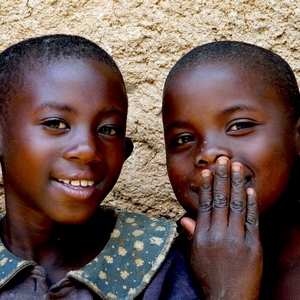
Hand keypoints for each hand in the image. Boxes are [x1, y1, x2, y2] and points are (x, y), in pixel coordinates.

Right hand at [186, 157, 261, 299]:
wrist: (228, 299)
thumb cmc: (209, 277)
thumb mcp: (194, 256)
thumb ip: (191, 235)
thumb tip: (184, 218)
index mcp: (202, 236)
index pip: (204, 205)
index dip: (206, 187)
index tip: (207, 172)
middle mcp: (218, 234)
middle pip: (220, 200)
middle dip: (221, 178)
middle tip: (222, 160)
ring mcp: (236, 239)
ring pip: (236, 205)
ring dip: (236, 184)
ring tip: (236, 167)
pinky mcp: (253, 246)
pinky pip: (252, 221)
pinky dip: (251, 204)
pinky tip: (250, 190)